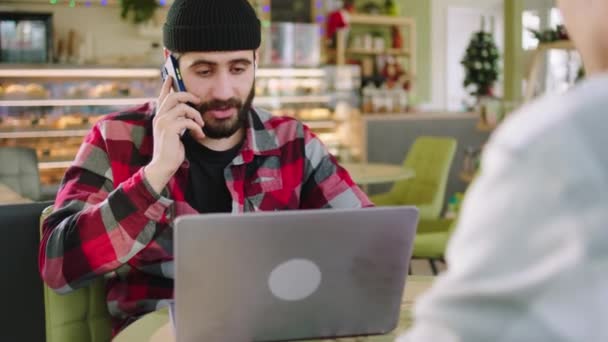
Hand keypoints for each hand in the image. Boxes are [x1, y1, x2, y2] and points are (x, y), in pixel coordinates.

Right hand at [144, 77, 204, 193]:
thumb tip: (188, 113)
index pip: (162, 97)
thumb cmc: (171, 151)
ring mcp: (163, 122)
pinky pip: (187, 121)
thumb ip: (178, 122)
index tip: (170, 76)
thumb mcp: (174, 133)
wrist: (163, 165)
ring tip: (201, 125)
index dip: (167, 86)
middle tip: (199, 101)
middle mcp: (159, 117)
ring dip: (196, 116)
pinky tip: (199, 135)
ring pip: (183, 108)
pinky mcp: (169, 129)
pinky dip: (197, 127)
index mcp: (160, 117)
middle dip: (189, 96)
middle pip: (174, 97)